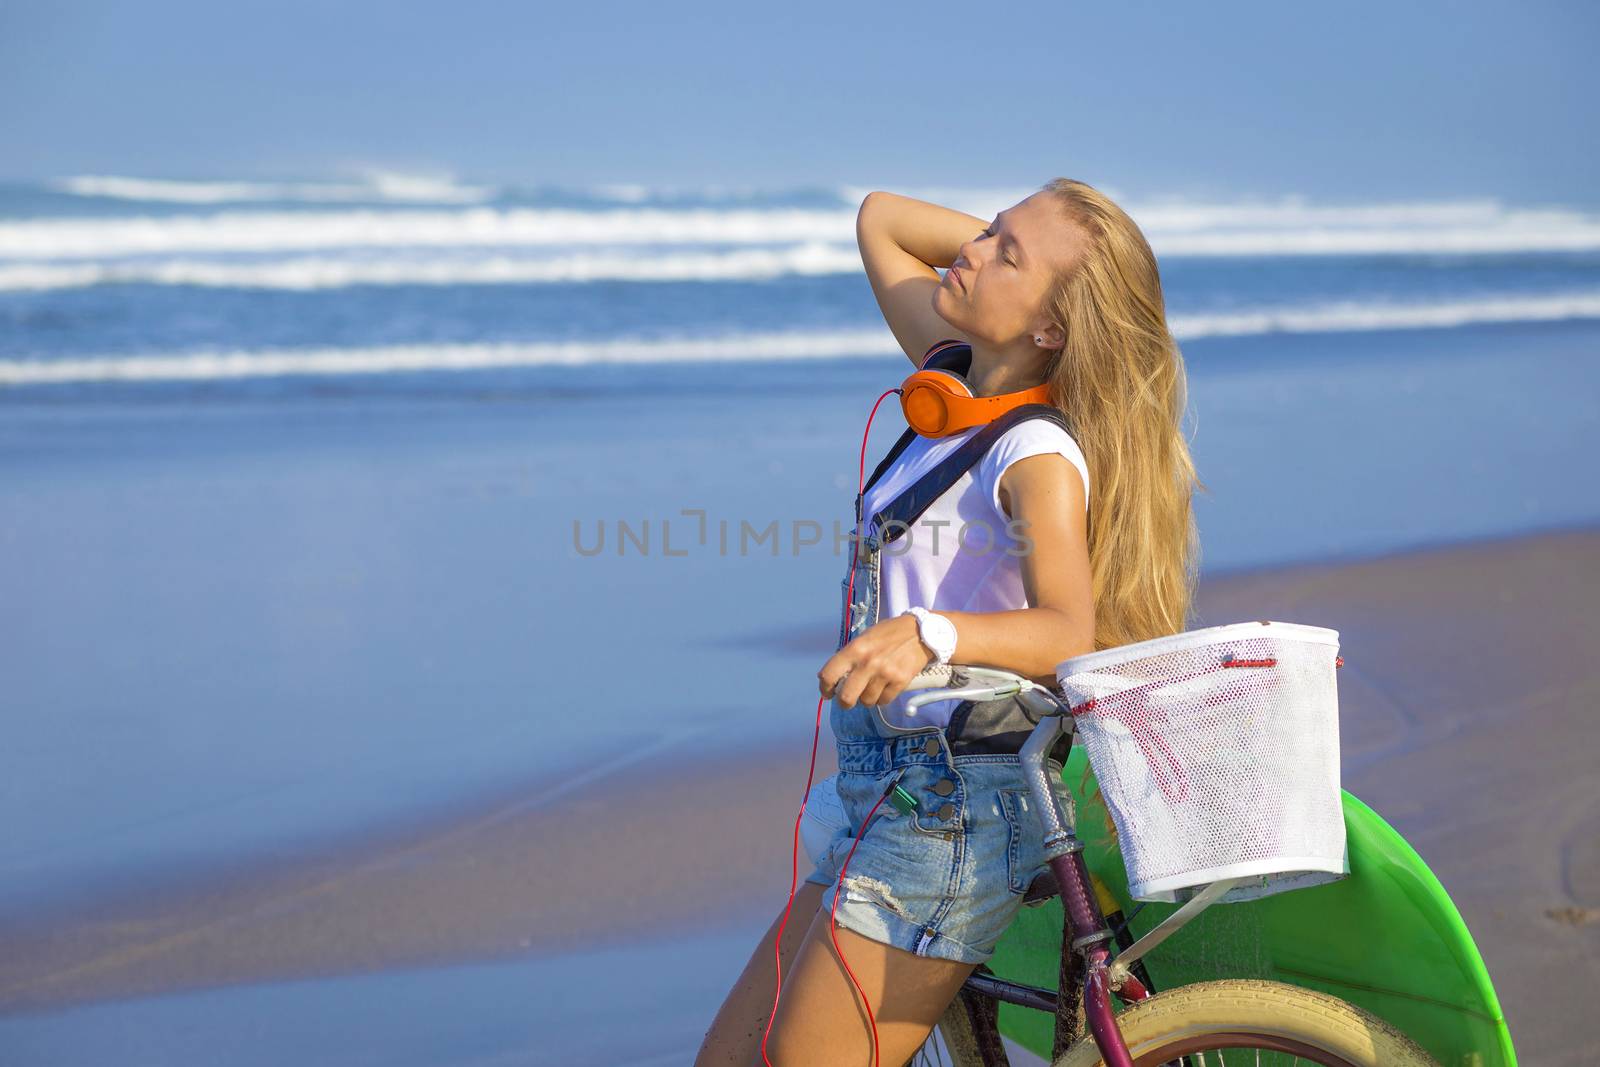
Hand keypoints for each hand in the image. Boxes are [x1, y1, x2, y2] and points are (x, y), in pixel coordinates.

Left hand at [818, 613, 935, 708]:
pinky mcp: (900, 682)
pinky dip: (882, 698)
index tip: (828, 693)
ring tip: (872, 688)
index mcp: (855, 649)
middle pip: (846, 697)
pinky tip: (885, 688)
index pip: (829, 674)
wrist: (920, 632)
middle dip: (845, 702)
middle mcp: (867, 663)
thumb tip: (833, 677)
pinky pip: (884, 701)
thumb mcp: (865, 638)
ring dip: (867, 698)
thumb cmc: (889, 634)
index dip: (825, 688)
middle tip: (848, 700)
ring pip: (867, 701)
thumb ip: (850, 656)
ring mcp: (885, 674)